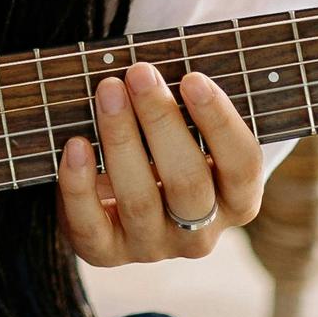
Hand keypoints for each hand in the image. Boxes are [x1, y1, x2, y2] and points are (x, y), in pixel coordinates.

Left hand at [56, 57, 266, 263]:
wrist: (119, 197)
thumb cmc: (164, 146)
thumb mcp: (189, 131)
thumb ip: (189, 105)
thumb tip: (164, 63)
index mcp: (237, 202)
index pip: (242, 165)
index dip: (219, 122)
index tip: (193, 78)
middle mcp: (200, 234)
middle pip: (188, 182)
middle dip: (162, 122)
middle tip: (140, 74)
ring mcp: (152, 247)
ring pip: (141, 200)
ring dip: (121, 139)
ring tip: (108, 91)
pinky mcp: (106, 253)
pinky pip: (90, 225)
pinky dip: (78, 184)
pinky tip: (75, 144)